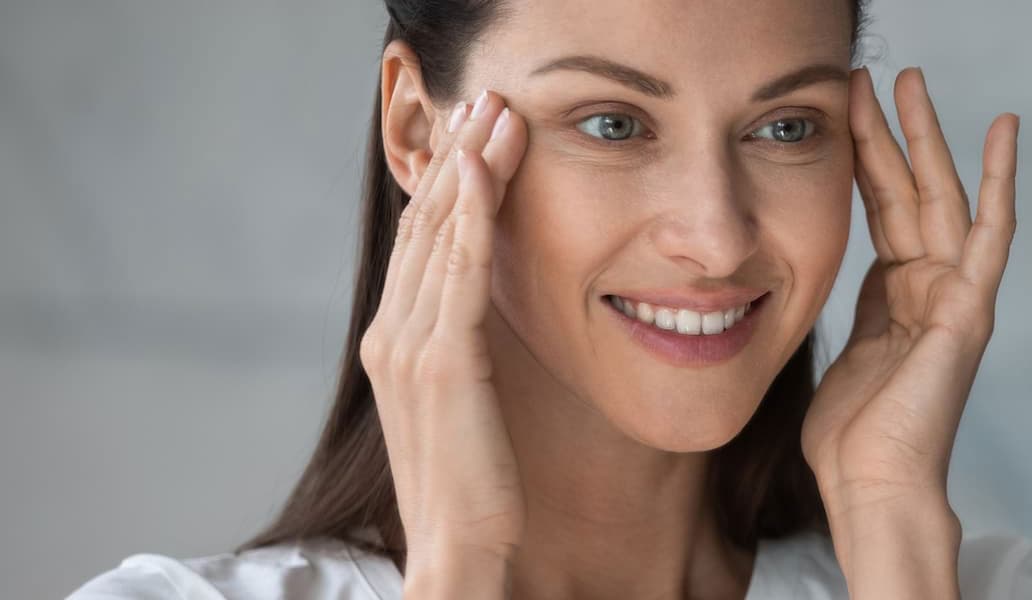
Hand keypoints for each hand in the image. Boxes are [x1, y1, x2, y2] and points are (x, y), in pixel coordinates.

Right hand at [357, 90, 528, 569]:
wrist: (460, 550)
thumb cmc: (474, 485)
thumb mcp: (465, 401)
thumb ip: (463, 350)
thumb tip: (482, 315)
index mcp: (393, 343)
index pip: (420, 243)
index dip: (447, 183)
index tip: (474, 133)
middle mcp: (390, 336)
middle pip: (424, 225)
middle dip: (457, 157)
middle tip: (486, 100)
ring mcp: (409, 347)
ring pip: (440, 235)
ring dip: (470, 168)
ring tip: (496, 115)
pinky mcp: (444, 362)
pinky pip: (458, 272)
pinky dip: (470, 217)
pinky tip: (484, 174)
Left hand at [800, 67, 1017, 597]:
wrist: (873, 485)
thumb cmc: (850, 440)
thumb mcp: (840, 351)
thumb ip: (847, 307)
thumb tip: (824, 275)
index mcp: (899, 296)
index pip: (882, 207)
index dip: (865, 156)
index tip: (845, 109)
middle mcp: (933, 287)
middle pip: (913, 190)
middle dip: (894, 130)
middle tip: (878, 73)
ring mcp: (957, 295)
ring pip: (943, 195)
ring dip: (927, 135)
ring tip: (911, 79)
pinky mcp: (971, 307)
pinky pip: (991, 231)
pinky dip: (999, 178)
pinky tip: (1002, 129)